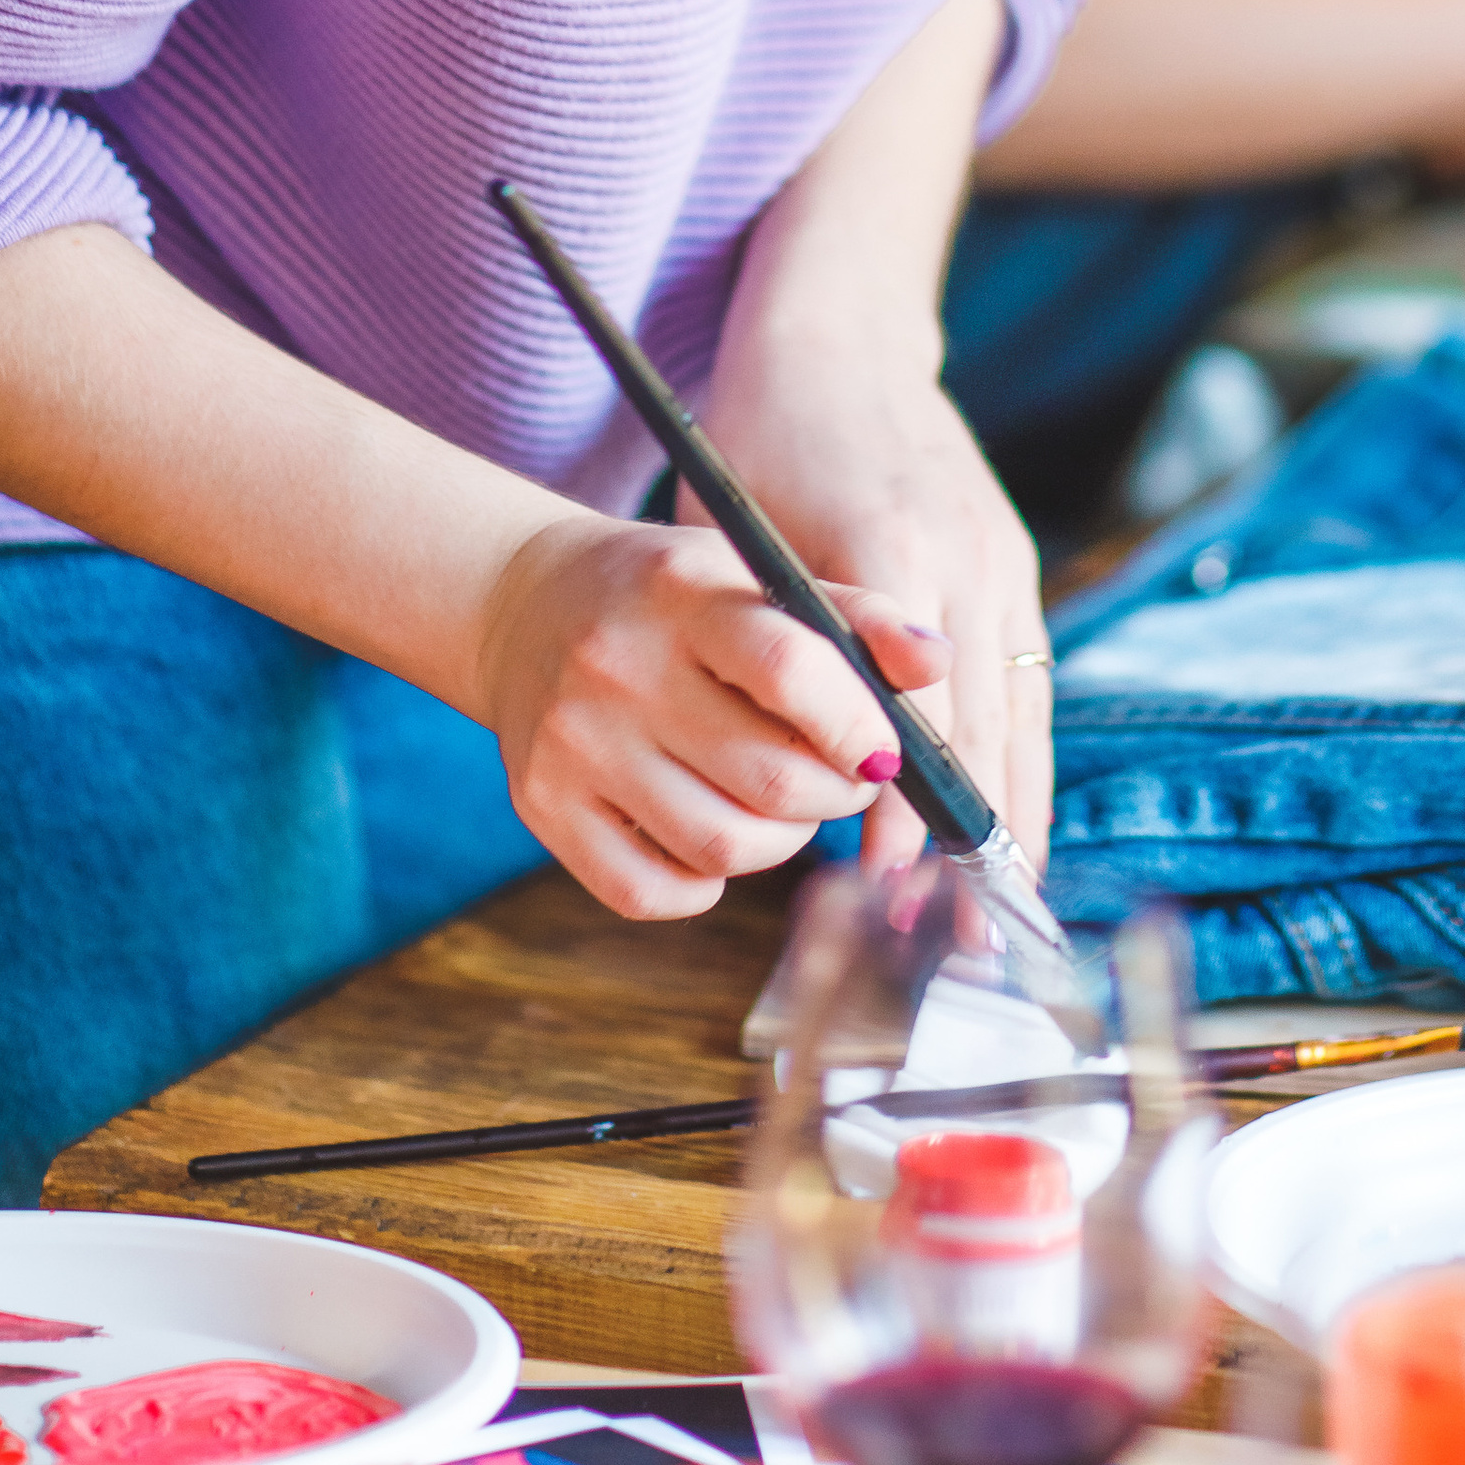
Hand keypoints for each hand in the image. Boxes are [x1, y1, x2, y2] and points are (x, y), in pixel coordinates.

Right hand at [473, 507, 949, 919]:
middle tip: (847, 777)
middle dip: (837, 794)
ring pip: (722, 846)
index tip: (884, 749)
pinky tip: (713, 831)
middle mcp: (618, 667)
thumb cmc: (670, 594)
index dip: (856, 724)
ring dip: (783, 842)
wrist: (525, 606)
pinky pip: (654, 893)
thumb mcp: (754, 572)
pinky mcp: (542, 807)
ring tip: (786, 803)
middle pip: (768, 778)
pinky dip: (705, 882)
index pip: (790, 668)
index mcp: (683, 593)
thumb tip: (939, 663)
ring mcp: (573, 745)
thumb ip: (853, 615)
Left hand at [702, 332, 1053, 874]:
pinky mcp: (1012, 562)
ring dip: (1016, 810)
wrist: (841, 335)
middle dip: (973, 833)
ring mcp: (1000, 557)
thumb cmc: (761, 434)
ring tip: (1004, 911)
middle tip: (959, 936)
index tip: (887, 880)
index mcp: (892, 540)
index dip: (902, 796)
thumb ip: (774, 634)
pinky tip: (1016, 828)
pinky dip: (1026, 758)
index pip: (908, 697)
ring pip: (1022, 707)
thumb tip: (791, 757)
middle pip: (981, 717)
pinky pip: (1030, 680)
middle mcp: (963, 552)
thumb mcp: (740, 529)